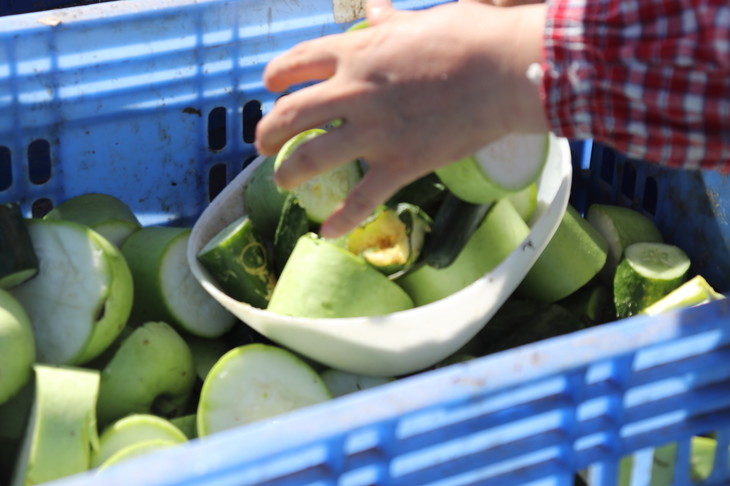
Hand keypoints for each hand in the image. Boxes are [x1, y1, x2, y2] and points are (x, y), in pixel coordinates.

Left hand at [255, 0, 547, 237]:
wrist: (505, 71)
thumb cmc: (469, 36)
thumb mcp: (419, 20)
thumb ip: (389, 20)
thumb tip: (376, 6)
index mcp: (355, 52)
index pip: (295, 65)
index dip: (275, 79)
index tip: (271, 89)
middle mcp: (353, 91)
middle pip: (290, 115)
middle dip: (267, 132)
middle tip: (263, 144)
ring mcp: (373, 131)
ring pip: (310, 157)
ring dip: (287, 172)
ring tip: (281, 181)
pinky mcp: (400, 164)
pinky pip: (361, 199)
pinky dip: (341, 220)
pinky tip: (327, 233)